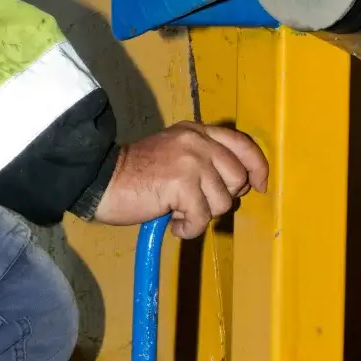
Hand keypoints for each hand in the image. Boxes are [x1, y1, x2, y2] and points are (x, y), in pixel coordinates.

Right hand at [91, 122, 268, 239]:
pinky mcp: (182, 184)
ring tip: (177, 211)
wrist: (101, 179)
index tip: (260, 185)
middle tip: (195, 204)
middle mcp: (197, 142)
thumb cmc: (134, 174)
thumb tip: (236, 185)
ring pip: (222, 202)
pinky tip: (172, 223)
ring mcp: (191, 162)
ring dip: (201, 215)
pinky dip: (188, 228)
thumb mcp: (174, 153)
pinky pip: (202, 218)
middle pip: (237, 178)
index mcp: (197, 132)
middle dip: (221, 199)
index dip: (257, 166)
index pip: (242, 144)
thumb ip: (203, 160)